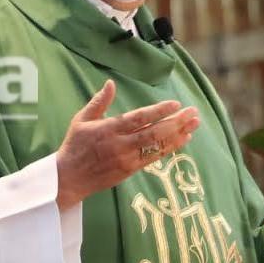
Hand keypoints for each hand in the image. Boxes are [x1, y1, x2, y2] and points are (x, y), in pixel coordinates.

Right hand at [55, 80, 199, 209]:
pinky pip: (154, 158)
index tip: (175, 103)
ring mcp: (127, 159)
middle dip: (176, 122)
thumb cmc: (75, 145)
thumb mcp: (82, 119)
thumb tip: (110, 83)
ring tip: (195, 124)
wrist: (68, 179)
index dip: (158, 111)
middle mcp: (120, 144)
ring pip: (157, 146)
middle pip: (153, 132)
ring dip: (178, 134)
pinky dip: (170, 148)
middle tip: (194, 112)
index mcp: (108, 129)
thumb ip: (99, 102)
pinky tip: (183, 139)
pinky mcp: (130, 170)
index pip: (138, 118)